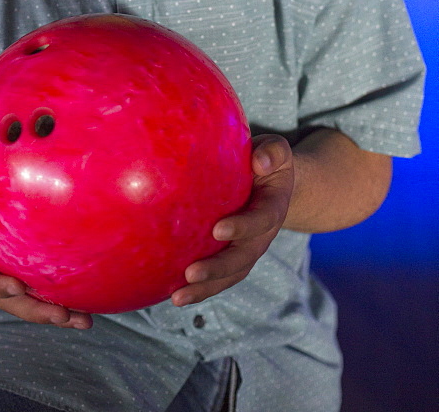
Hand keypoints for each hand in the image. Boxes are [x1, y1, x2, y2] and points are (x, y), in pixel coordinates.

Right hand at [0, 179, 92, 329]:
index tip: (16, 287)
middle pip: (13, 302)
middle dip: (37, 311)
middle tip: (62, 316)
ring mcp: (10, 274)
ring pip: (33, 301)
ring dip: (58, 314)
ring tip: (84, 321)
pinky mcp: (27, 269)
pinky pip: (45, 286)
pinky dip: (66, 297)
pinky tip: (89, 303)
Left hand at [171, 134, 293, 306]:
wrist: (273, 182)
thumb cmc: (267, 161)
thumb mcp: (276, 150)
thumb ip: (272, 153)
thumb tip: (259, 161)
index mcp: (273, 208)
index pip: (260, 221)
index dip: (242, 228)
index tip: (218, 230)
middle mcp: (261, 236)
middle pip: (242, 259)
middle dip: (217, 269)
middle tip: (191, 274)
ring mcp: (247, 249)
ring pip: (228, 275)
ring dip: (205, 289)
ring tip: (177, 298)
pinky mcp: (231, 255)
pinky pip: (217, 276)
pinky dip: (198, 288)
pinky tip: (172, 293)